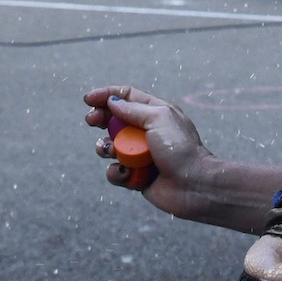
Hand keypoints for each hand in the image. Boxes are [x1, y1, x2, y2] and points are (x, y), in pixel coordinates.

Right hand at [82, 86, 213, 218]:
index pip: (127, 97)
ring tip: (111, 150)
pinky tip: (125, 173)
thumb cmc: (179, 148)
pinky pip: (115, 171)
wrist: (193, 185)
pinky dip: (117, 172)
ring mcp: (139, 154)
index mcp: (155, 113)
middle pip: (114, 120)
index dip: (106, 95)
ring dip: (106, 148)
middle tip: (91, 121)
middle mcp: (146, 132)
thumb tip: (113, 102)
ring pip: (110, 147)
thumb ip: (133, 109)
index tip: (88, 100)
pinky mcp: (135, 176)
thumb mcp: (158, 118)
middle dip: (100, 119)